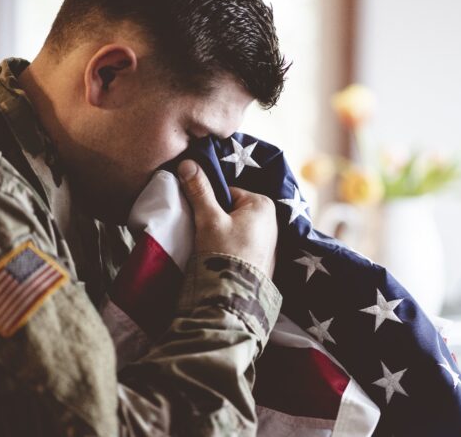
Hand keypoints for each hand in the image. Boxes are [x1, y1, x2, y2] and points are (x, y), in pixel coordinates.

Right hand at [178, 160, 277, 277]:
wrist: (235, 297)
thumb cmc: (224, 253)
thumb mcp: (208, 219)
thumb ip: (199, 190)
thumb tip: (187, 163)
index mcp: (263, 204)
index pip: (227, 193)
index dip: (210, 204)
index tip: (202, 220)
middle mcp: (272, 220)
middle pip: (232, 210)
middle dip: (217, 220)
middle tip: (207, 236)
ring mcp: (270, 241)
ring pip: (236, 228)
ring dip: (223, 235)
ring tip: (214, 249)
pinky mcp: (264, 259)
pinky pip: (242, 244)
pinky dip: (231, 248)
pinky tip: (223, 259)